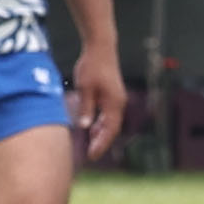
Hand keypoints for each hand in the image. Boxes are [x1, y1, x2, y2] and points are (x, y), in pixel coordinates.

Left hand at [70, 40, 128, 162]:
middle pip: (112, 128)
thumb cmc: (91, 66)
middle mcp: (118, 102)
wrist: (101, 47)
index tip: (92, 156)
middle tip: (90, 154)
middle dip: (102, 142)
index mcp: (114, 103)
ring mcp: (117, 98)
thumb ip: (86, 107)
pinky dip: (101, 122)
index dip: (101, 144)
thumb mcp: (85, 88)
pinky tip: (92, 127)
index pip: (110, 129)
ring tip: (90, 143)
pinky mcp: (112, 93)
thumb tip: (84, 127)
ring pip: (110, 121)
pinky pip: (109, 113)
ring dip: (101, 133)